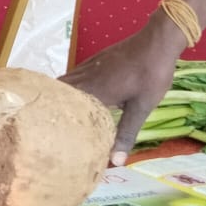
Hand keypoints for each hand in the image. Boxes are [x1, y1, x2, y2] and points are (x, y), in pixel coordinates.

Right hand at [61, 17, 185, 163]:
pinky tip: (79, 94)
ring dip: (61, 95)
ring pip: (65, 81)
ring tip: (59, 112)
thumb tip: (116, 163)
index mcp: (93, 90)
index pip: (64, 104)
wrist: (157, 42)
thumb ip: (126, 133)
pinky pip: (75, 74)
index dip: (54, 116)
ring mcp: (89, 66)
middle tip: (50, 124)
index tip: (48, 132)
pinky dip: (71, 85)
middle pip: (59, 90)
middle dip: (53, 105)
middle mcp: (85, 77)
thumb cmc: (150, 75)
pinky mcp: (96, 60)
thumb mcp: (141, 107)